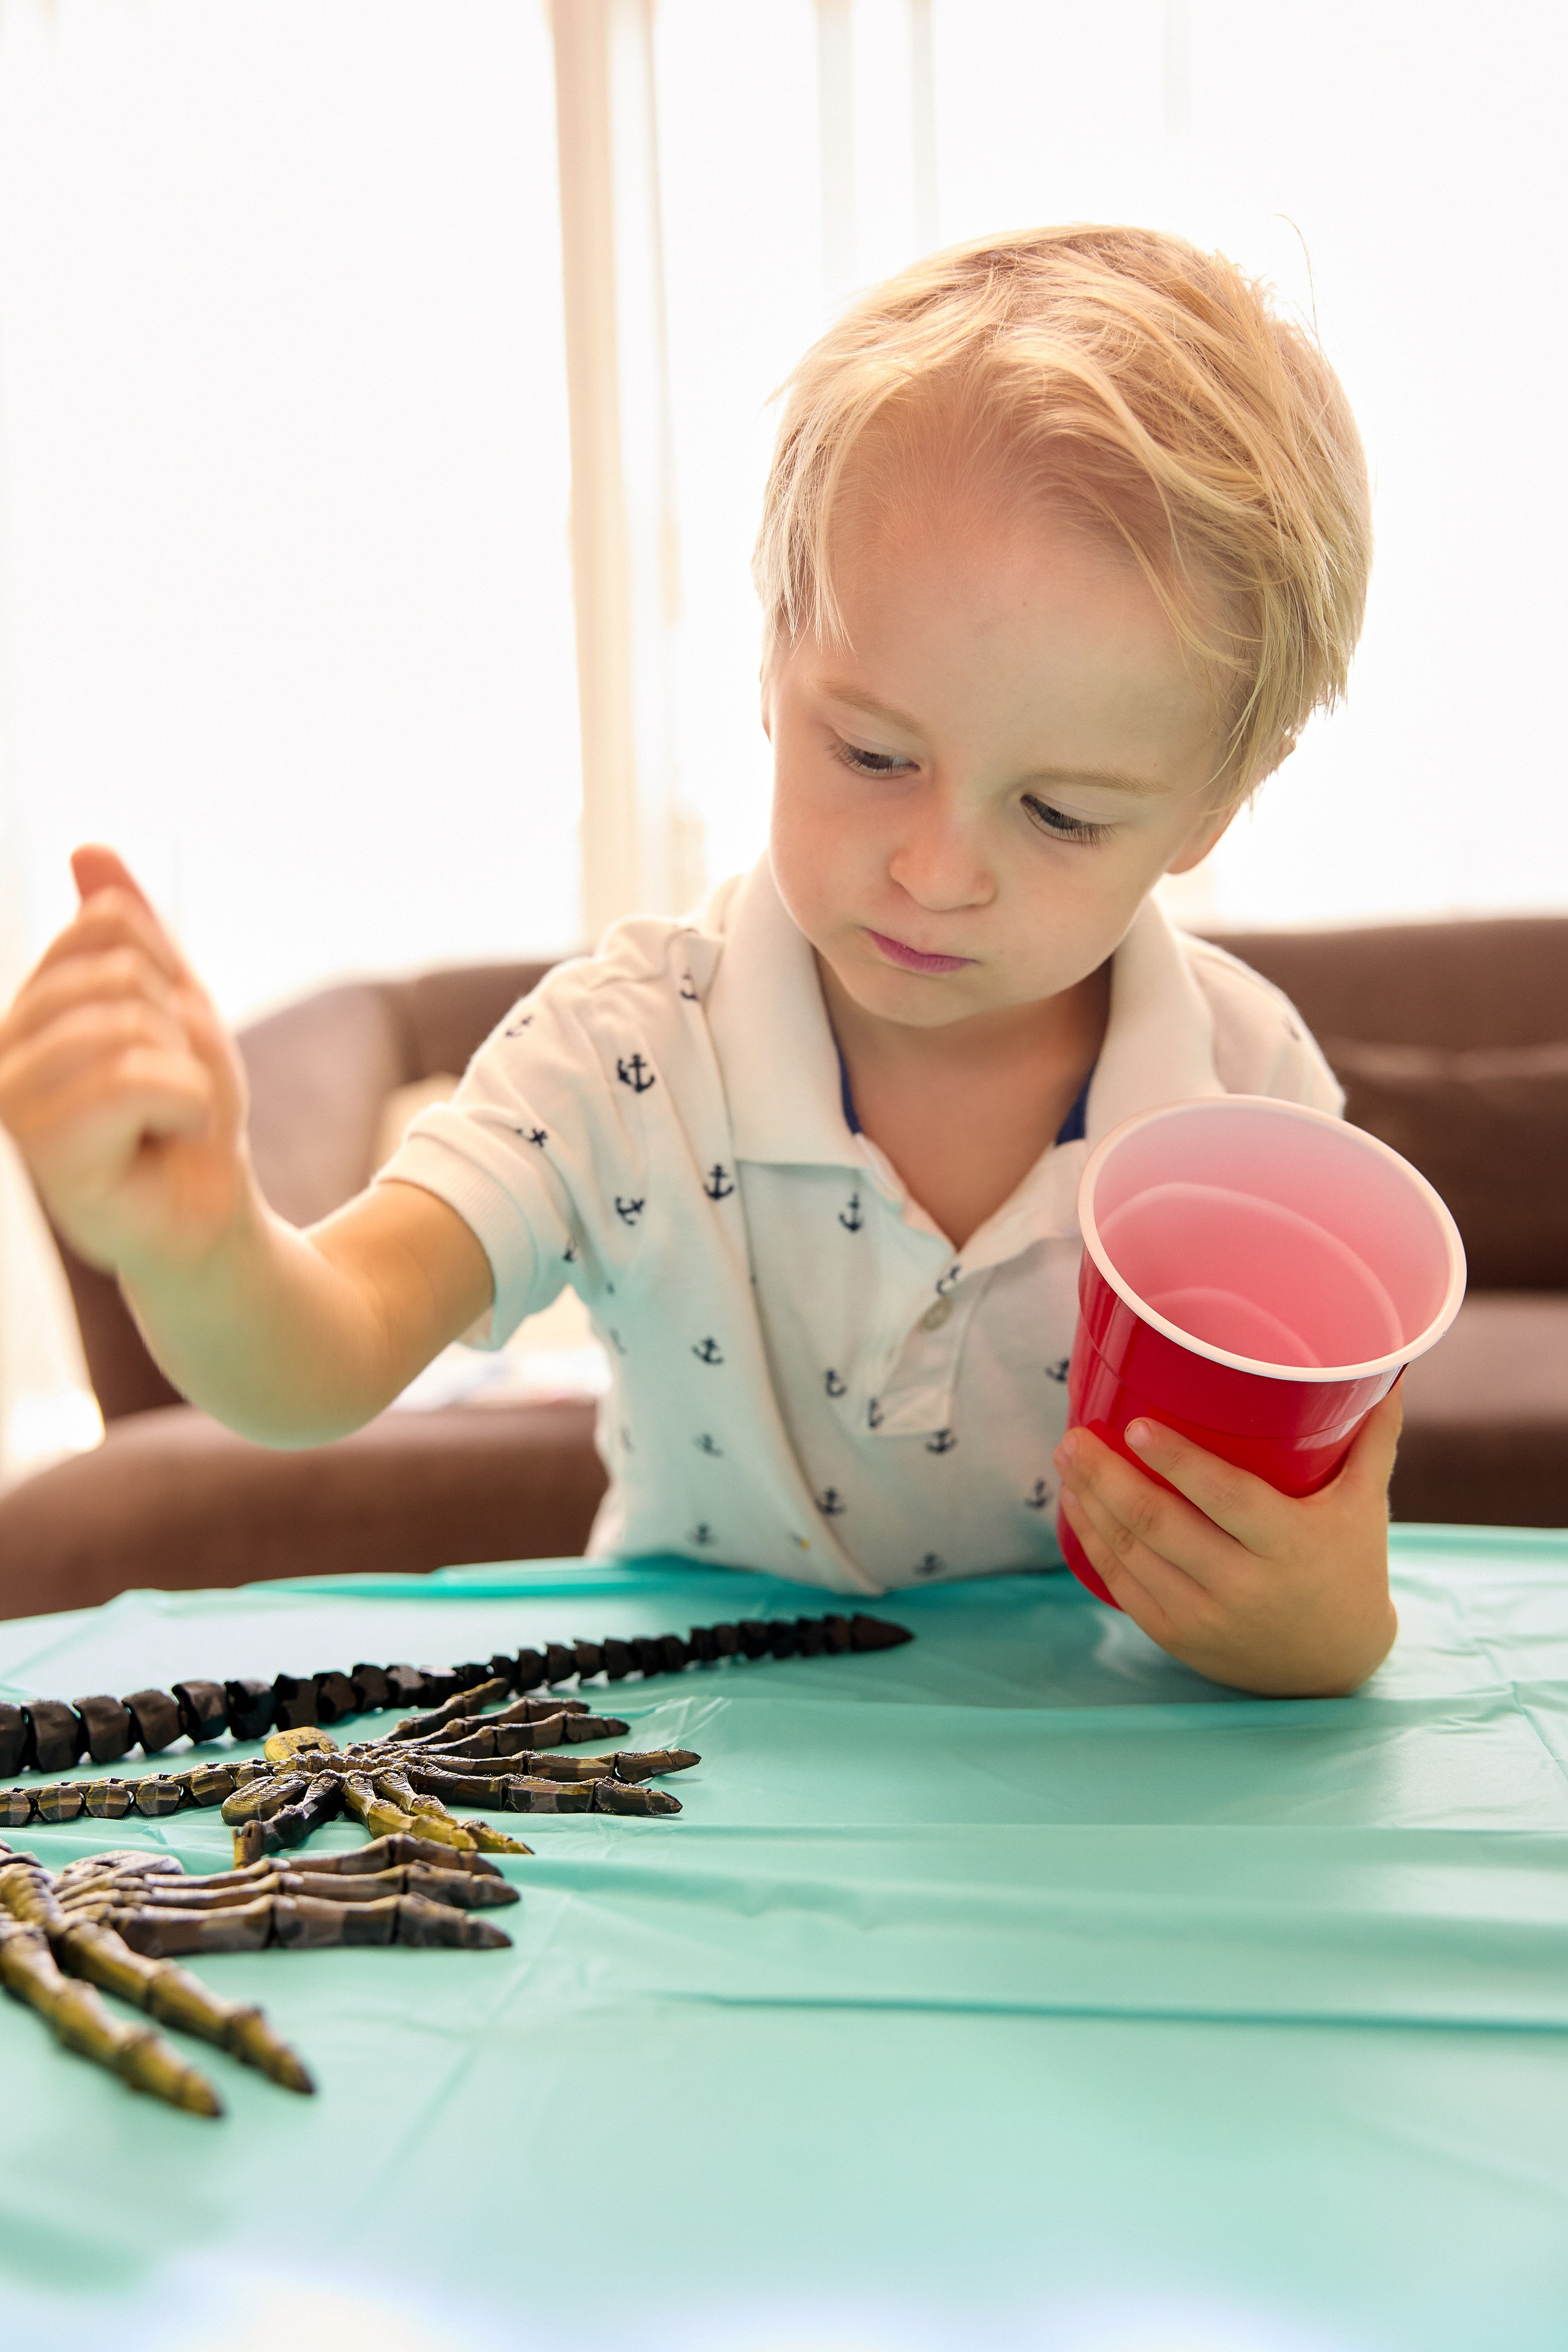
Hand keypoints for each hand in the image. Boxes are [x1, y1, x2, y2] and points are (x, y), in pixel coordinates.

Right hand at [0, 846, 251, 1276]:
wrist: (209, 1213)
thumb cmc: (188, 1117)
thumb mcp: (175, 1004)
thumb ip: (131, 930)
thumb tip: (88, 848)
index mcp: (28, 1011)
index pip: (103, 927)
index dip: (168, 974)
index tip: (169, 1036)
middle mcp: (2, 1052)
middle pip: (116, 973)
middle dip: (179, 1028)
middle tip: (175, 1087)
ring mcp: (13, 1105)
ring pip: (125, 1026)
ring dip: (185, 1072)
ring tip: (172, 1117)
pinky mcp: (43, 1154)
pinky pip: (134, 1080)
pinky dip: (186, 1103)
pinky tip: (173, 1137)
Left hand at [1054, 1386, 1402, 1696]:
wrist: (1336, 1666)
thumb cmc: (1351, 1567)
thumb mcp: (1365, 1506)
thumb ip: (1371, 1440)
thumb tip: (1385, 1370)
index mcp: (1290, 1544)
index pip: (1225, 1497)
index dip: (1177, 1462)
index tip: (1135, 1426)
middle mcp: (1244, 1584)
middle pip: (1160, 1525)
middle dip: (1107, 1478)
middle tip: (1074, 1437)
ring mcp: (1205, 1616)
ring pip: (1131, 1555)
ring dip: (1090, 1506)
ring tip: (1068, 1463)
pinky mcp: (1178, 1638)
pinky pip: (1124, 1587)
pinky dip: (1095, 1545)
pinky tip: (1079, 1510)